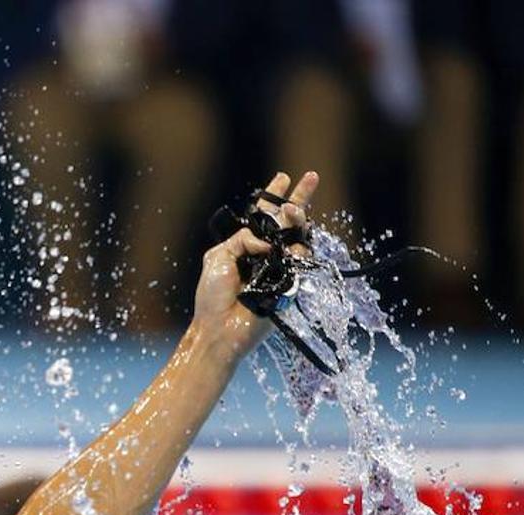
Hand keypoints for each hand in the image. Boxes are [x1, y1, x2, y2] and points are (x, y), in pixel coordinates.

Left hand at [192, 171, 318, 345]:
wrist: (220, 328)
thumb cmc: (213, 296)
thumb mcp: (218, 257)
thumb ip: (242, 239)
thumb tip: (268, 240)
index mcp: (245, 247)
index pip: (264, 217)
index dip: (274, 197)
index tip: (284, 177)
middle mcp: (265, 254)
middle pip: (287, 222)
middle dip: (299, 198)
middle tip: (311, 178)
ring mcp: (279, 268)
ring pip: (297, 237)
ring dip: (297, 218)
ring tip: (294, 207)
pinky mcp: (289, 284)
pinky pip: (300, 260)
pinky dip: (297, 246)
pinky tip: (294, 239)